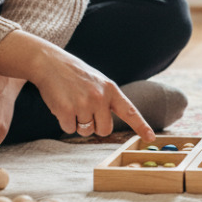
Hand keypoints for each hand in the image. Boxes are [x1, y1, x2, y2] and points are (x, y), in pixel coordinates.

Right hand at [34, 51, 155, 142]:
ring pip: (86, 131)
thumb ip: (107, 100)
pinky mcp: (66, 110)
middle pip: (104, 130)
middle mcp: (100, 97)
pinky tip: (61, 105)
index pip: (130, 111)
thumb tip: (107, 126)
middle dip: (95, 126)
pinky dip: (64, 122)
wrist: (50, 63)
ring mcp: (83, 103)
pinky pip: (69, 129)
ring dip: (78, 123)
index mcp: (111, 89)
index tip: (151, 138)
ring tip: (72, 103)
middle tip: (84, 110)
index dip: (141, 126)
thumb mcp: (98, 82)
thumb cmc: (75, 75)